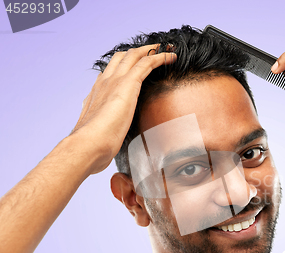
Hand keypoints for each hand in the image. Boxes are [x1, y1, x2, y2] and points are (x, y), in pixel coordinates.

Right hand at [71, 44, 176, 174]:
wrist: (88, 145)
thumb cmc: (93, 147)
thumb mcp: (99, 134)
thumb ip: (104, 132)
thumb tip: (107, 142)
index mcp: (97, 94)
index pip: (110, 73)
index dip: (124, 67)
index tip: (135, 68)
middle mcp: (104, 83)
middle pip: (121, 58)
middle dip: (138, 52)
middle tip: (153, 51)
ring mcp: (115, 81)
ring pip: (134, 55)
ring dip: (151, 50)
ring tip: (165, 49)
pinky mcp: (128, 84)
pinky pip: (147, 62)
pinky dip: (160, 56)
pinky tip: (171, 57)